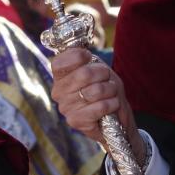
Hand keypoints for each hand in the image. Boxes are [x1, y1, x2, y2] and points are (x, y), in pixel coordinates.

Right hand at [50, 49, 146, 165]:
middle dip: (103, 74)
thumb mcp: (97, 68)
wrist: (115, 117)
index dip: (79, 56)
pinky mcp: (75, 121)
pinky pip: (100, 107)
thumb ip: (87, 60)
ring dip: (110, 90)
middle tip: (107, 79)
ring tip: (111, 94)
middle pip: (84, 74)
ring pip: (95, 91)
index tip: (90, 59)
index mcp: (60, 76)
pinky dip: (111, 104)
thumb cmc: (105, 90)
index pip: (61, 62)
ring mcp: (65, 107)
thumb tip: (82, 53)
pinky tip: (111, 105)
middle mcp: (58, 92)